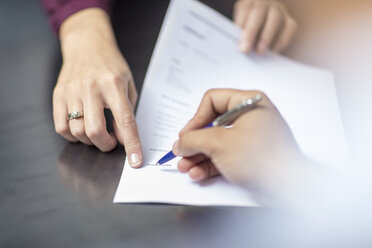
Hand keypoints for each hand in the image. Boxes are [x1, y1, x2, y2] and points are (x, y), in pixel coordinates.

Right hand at [53, 9, 141, 166]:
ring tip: (97, 132)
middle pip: (95, 131)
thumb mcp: (128, 84)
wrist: (87, 45)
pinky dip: (72, 136)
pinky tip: (81, 128)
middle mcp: (91, 88)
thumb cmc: (111, 66)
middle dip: (105, 145)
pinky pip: (61, 127)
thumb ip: (127, 112)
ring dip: (90, 141)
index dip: (131, 144)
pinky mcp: (58, 95)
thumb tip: (121, 139)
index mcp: (113, 85)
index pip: (125, 121)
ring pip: (77, 131)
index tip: (135, 162)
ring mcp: (71, 91)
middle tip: (111, 142)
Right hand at [172, 89, 304, 186]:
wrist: (288, 187)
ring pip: (217, 143)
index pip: (212, 100)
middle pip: (212, 124)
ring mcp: (251, 137)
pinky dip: (211, 164)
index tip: (186, 136)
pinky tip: (199, 173)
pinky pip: (226, 155)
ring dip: (199, 156)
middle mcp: (250, 117)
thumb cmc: (263, 158)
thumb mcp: (220, 143)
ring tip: (186, 167)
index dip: (195, 118)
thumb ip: (194, 139)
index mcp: (249, 102)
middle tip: (182, 154)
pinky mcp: (251, 156)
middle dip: (194, 142)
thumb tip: (180, 142)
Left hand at [234, 0, 297, 53]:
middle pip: (259, 12)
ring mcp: (279, 10)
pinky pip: (290, 27)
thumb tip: (242, 46)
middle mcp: (266, 3)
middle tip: (247, 49)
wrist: (262, 24)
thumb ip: (240, 32)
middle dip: (252, 31)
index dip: (241, 26)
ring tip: (259, 51)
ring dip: (267, 36)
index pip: (245, 10)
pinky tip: (274, 50)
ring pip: (276, 18)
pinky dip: (282, 40)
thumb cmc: (248, 26)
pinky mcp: (289, 20)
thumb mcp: (240, 25)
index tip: (240, 44)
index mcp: (250, 2)